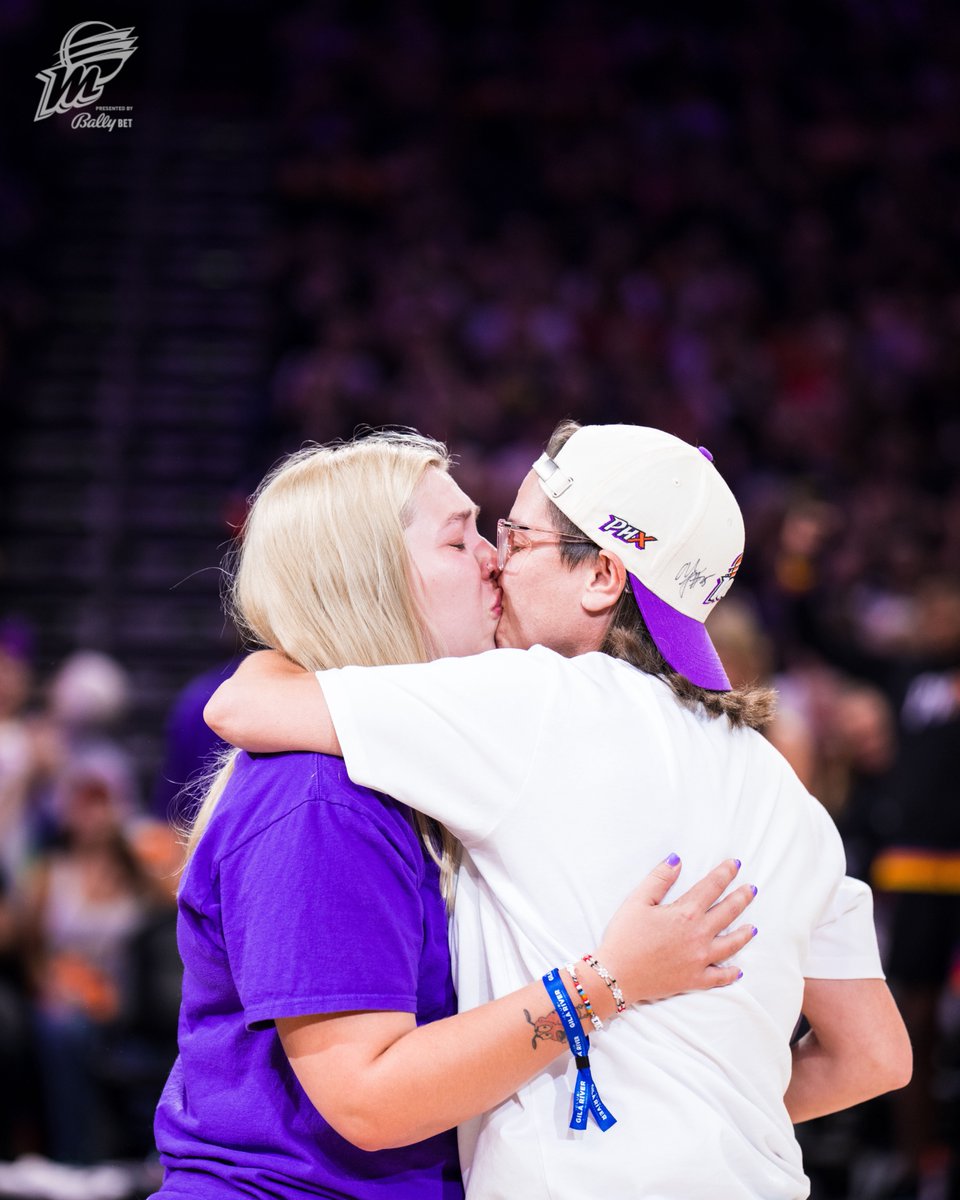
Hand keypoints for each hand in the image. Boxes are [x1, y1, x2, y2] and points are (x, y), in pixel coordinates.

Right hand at [594, 856, 755, 1003]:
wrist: (617, 975)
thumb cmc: (624, 936)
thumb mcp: (637, 900)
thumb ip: (659, 878)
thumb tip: (677, 860)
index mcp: (685, 913)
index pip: (711, 887)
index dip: (725, 874)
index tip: (735, 865)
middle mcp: (699, 935)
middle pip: (727, 913)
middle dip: (741, 898)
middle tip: (752, 890)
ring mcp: (700, 959)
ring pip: (731, 945)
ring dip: (744, 934)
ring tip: (753, 927)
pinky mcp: (695, 980)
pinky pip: (720, 977)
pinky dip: (731, 973)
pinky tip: (738, 969)